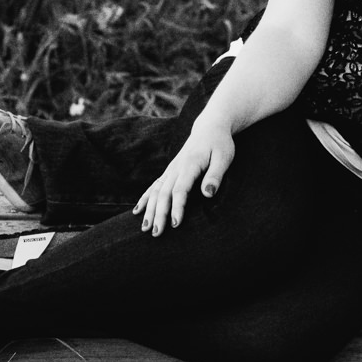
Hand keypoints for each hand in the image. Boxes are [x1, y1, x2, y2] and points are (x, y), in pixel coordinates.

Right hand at [135, 121, 233, 235]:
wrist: (209, 128)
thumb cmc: (220, 144)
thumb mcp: (224, 157)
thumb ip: (216, 175)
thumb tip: (208, 194)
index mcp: (190, 165)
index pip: (180, 189)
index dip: (177, 207)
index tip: (175, 224)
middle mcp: (176, 168)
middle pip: (164, 193)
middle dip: (159, 214)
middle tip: (157, 233)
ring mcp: (171, 170)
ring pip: (156, 191)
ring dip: (149, 210)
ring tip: (145, 228)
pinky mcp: (169, 171)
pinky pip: (153, 186)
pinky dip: (145, 199)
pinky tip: (137, 211)